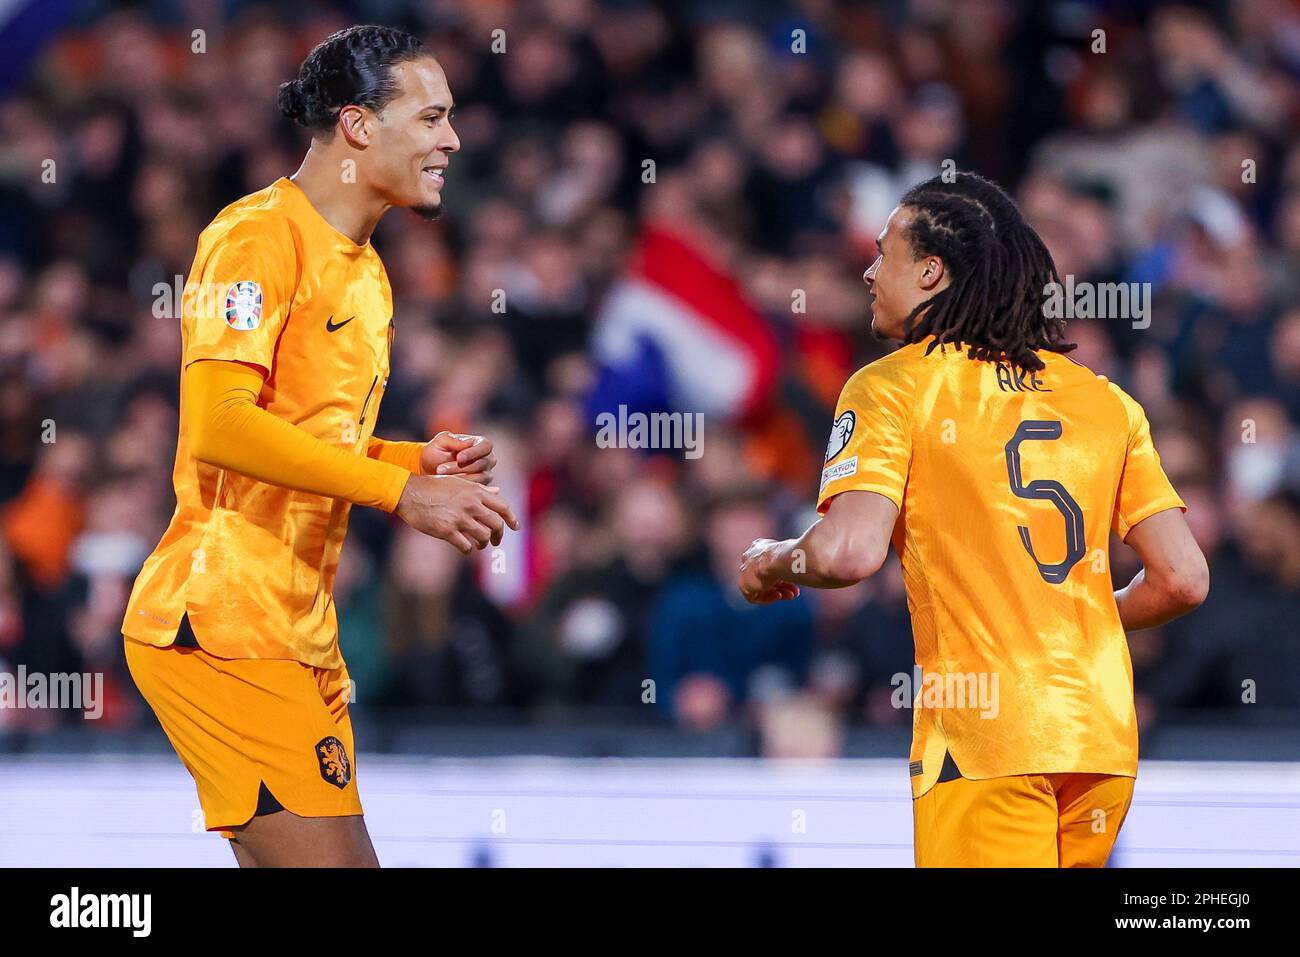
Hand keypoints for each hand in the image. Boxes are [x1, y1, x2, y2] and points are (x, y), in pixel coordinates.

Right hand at [395, 474, 519, 553]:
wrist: (408, 492)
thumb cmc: (433, 486)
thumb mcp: (458, 482)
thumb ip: (480, 489)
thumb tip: (498, 493)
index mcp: (475, 492)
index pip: (502, 507)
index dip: (512, 519)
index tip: (515, 527)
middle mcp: (471, 504)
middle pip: (496, 524)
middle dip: (498, 535)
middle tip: (495, 541)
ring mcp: (459, 518)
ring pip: (483, 537)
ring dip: (483, 543)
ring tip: (479, 544)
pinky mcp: (447, 531)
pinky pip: (466, 546)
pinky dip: (468, 549)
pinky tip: (465, 548)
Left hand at [420, 431, 495, 483]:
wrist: (430, 470)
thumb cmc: (437, 452)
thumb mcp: (441, 442)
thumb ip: (453, 439)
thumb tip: (468, 443)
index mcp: (481, 443)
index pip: (485, 446)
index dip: (473, 452)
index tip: (458, 458)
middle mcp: (487, 459)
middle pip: (481, 464)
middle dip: (460, 467)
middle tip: (441, 469)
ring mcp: (485, 474)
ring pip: (479, 478)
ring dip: (459, 478)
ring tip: (441, 477)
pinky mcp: (480, 487)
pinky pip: (474, 489)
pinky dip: (460, 487)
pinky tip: (447, 484)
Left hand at [738, 538, 800, 603]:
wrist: (778, 560)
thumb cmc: (790, 554)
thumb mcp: (795, 552)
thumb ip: (794, 557)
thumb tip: (812, 560)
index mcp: (758, 547)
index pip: (769, 563)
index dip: (782, 573)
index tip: (795, 578)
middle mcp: (749, 558)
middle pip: (766, 576)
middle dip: (782, 584)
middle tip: (796, 591)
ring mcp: (745, 571)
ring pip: (762, 587)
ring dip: (779, 591)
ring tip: (792, 595)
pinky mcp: (744, 585)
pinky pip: (755, 597)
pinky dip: (769, 598)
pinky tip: (779, 595)